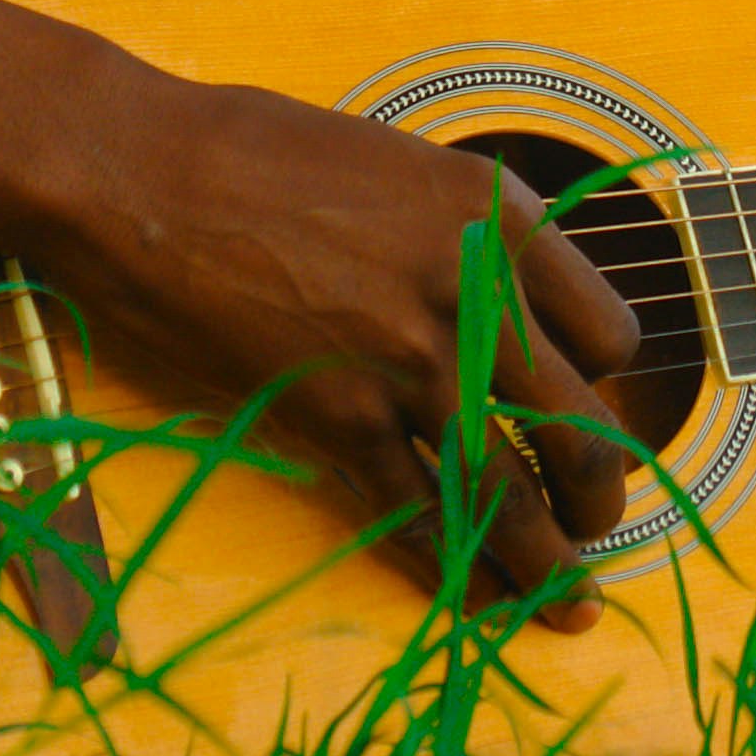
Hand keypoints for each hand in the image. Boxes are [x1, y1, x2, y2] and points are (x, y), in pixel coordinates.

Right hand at [25, 54, 640, 627]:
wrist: (143, 173)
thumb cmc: (258, 154)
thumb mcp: (404, 167)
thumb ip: (468, 240)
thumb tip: (510, 312)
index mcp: (500, 218)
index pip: (612, 334)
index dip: (606, 386)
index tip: (588, 409)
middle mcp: (474, 294)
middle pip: (582, 428)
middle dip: (600, 495)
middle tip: (596, 524)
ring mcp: (408, 363)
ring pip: (511, 494)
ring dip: (549, 562)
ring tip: (567, 600)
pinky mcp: (338, 417)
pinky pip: (417, 512)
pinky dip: (454, 566)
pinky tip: (476, 597)